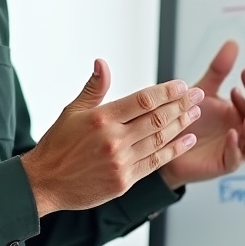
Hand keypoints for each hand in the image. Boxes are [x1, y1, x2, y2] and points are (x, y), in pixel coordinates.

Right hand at [21, 59, 204, 215]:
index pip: (143, 100)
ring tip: (196, 113)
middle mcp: (113, 139)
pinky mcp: (124, 181)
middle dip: (182, 104)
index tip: (182, 85)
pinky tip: (187, 139)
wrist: (45, 182)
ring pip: (159, 139)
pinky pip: (155, 162)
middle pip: (157, 118)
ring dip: (182, 125)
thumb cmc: (57, 145)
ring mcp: (120, 162)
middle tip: (199, 95)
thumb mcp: (72, 111)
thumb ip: (94, 88)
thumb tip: (102, 63)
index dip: (166, 92)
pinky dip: (174, 150)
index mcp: (101, 118)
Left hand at [158, 40, 244, 189]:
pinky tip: (231, 133)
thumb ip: (219, 70)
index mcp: (243, 113)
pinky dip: (236, 145)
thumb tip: (233, 42)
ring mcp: (237, 148)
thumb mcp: (204, 91)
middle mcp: (244, 130)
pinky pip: (236, 157)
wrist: (164, 144)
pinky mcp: (224, 164)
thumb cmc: (188, 119)